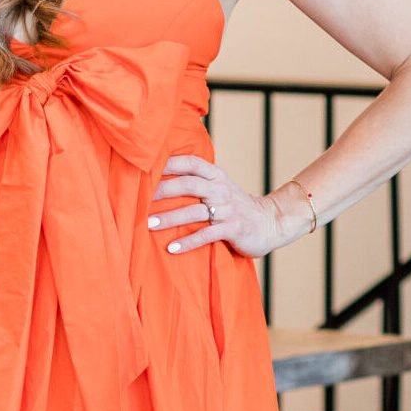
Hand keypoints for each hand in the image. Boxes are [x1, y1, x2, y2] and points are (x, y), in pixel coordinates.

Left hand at [148, 154, 280, 259]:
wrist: (270, 222)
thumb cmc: (235, 205)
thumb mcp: (219, 186)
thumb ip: (197, 180)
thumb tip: (162, 174)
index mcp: (216, 175)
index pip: (191, 163)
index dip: (169, 163)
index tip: (145, 167)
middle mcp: (221, 189)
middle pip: (188, 185)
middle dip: (163, 190)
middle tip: (139, 198)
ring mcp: (227, 209)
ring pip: (194, 211)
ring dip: (170, 218)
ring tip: (149, 224)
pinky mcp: (233, 229)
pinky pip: (207, 235)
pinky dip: (189, 242)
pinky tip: (172, 248)